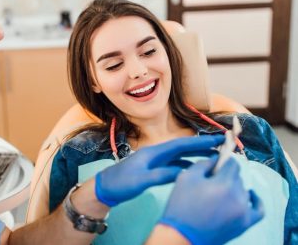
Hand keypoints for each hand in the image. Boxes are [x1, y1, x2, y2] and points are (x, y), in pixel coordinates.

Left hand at [94, 135, 224, 206]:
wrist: (105, 188)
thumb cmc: (120, 183)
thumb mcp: (141, 180)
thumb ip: (160, 175)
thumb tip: (183, 172)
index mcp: (154, 152)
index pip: (181, 144)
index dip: (200, 141)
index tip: (217, 139)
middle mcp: (156, 153)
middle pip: (183, 147)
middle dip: (202, 146)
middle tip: (222, 146)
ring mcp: (155, 160)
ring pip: (180, 155)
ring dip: (196, 155)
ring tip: (213, 157)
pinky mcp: (153, 168)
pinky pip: (175, 163)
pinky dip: (187, 164)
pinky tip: (195, 169)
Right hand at [159, 156, 263, 244]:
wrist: (182, 236)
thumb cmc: (181, 205)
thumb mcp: (186, 177)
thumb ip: (203, 163)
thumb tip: (216, 158)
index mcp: (224, 184)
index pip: (232, 163)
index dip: (224, 160)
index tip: (218, 161)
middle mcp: (238, 197)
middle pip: (238, 177)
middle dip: (226, 175)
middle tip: (212, 180)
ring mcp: (244, 212)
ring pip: (244, 190)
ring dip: (234, 187)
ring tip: (219, 192)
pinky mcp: (245, 224)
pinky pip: (258, 209)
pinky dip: (255, 200)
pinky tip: (249, 195)